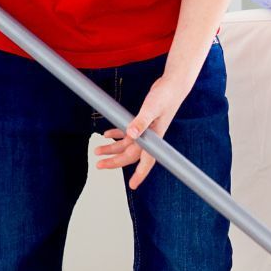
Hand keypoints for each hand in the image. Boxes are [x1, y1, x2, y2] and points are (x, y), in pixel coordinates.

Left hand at [94, 71, 190, 188]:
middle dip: (115, 161)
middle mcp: (151, 137)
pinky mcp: (143, 122)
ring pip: (128, 145)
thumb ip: (140, 121)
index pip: (147, 160)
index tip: (133, 185)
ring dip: (113, 148)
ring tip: (97, 151)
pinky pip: (128, 133)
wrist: (174, 85)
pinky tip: (107, 135)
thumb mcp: (151, 107)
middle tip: (99, 165)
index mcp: (155, 137)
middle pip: (132, 154)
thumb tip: (130, 134)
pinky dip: (117, 135)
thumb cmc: (166, 96)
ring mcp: (147, 130)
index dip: (140, 174)